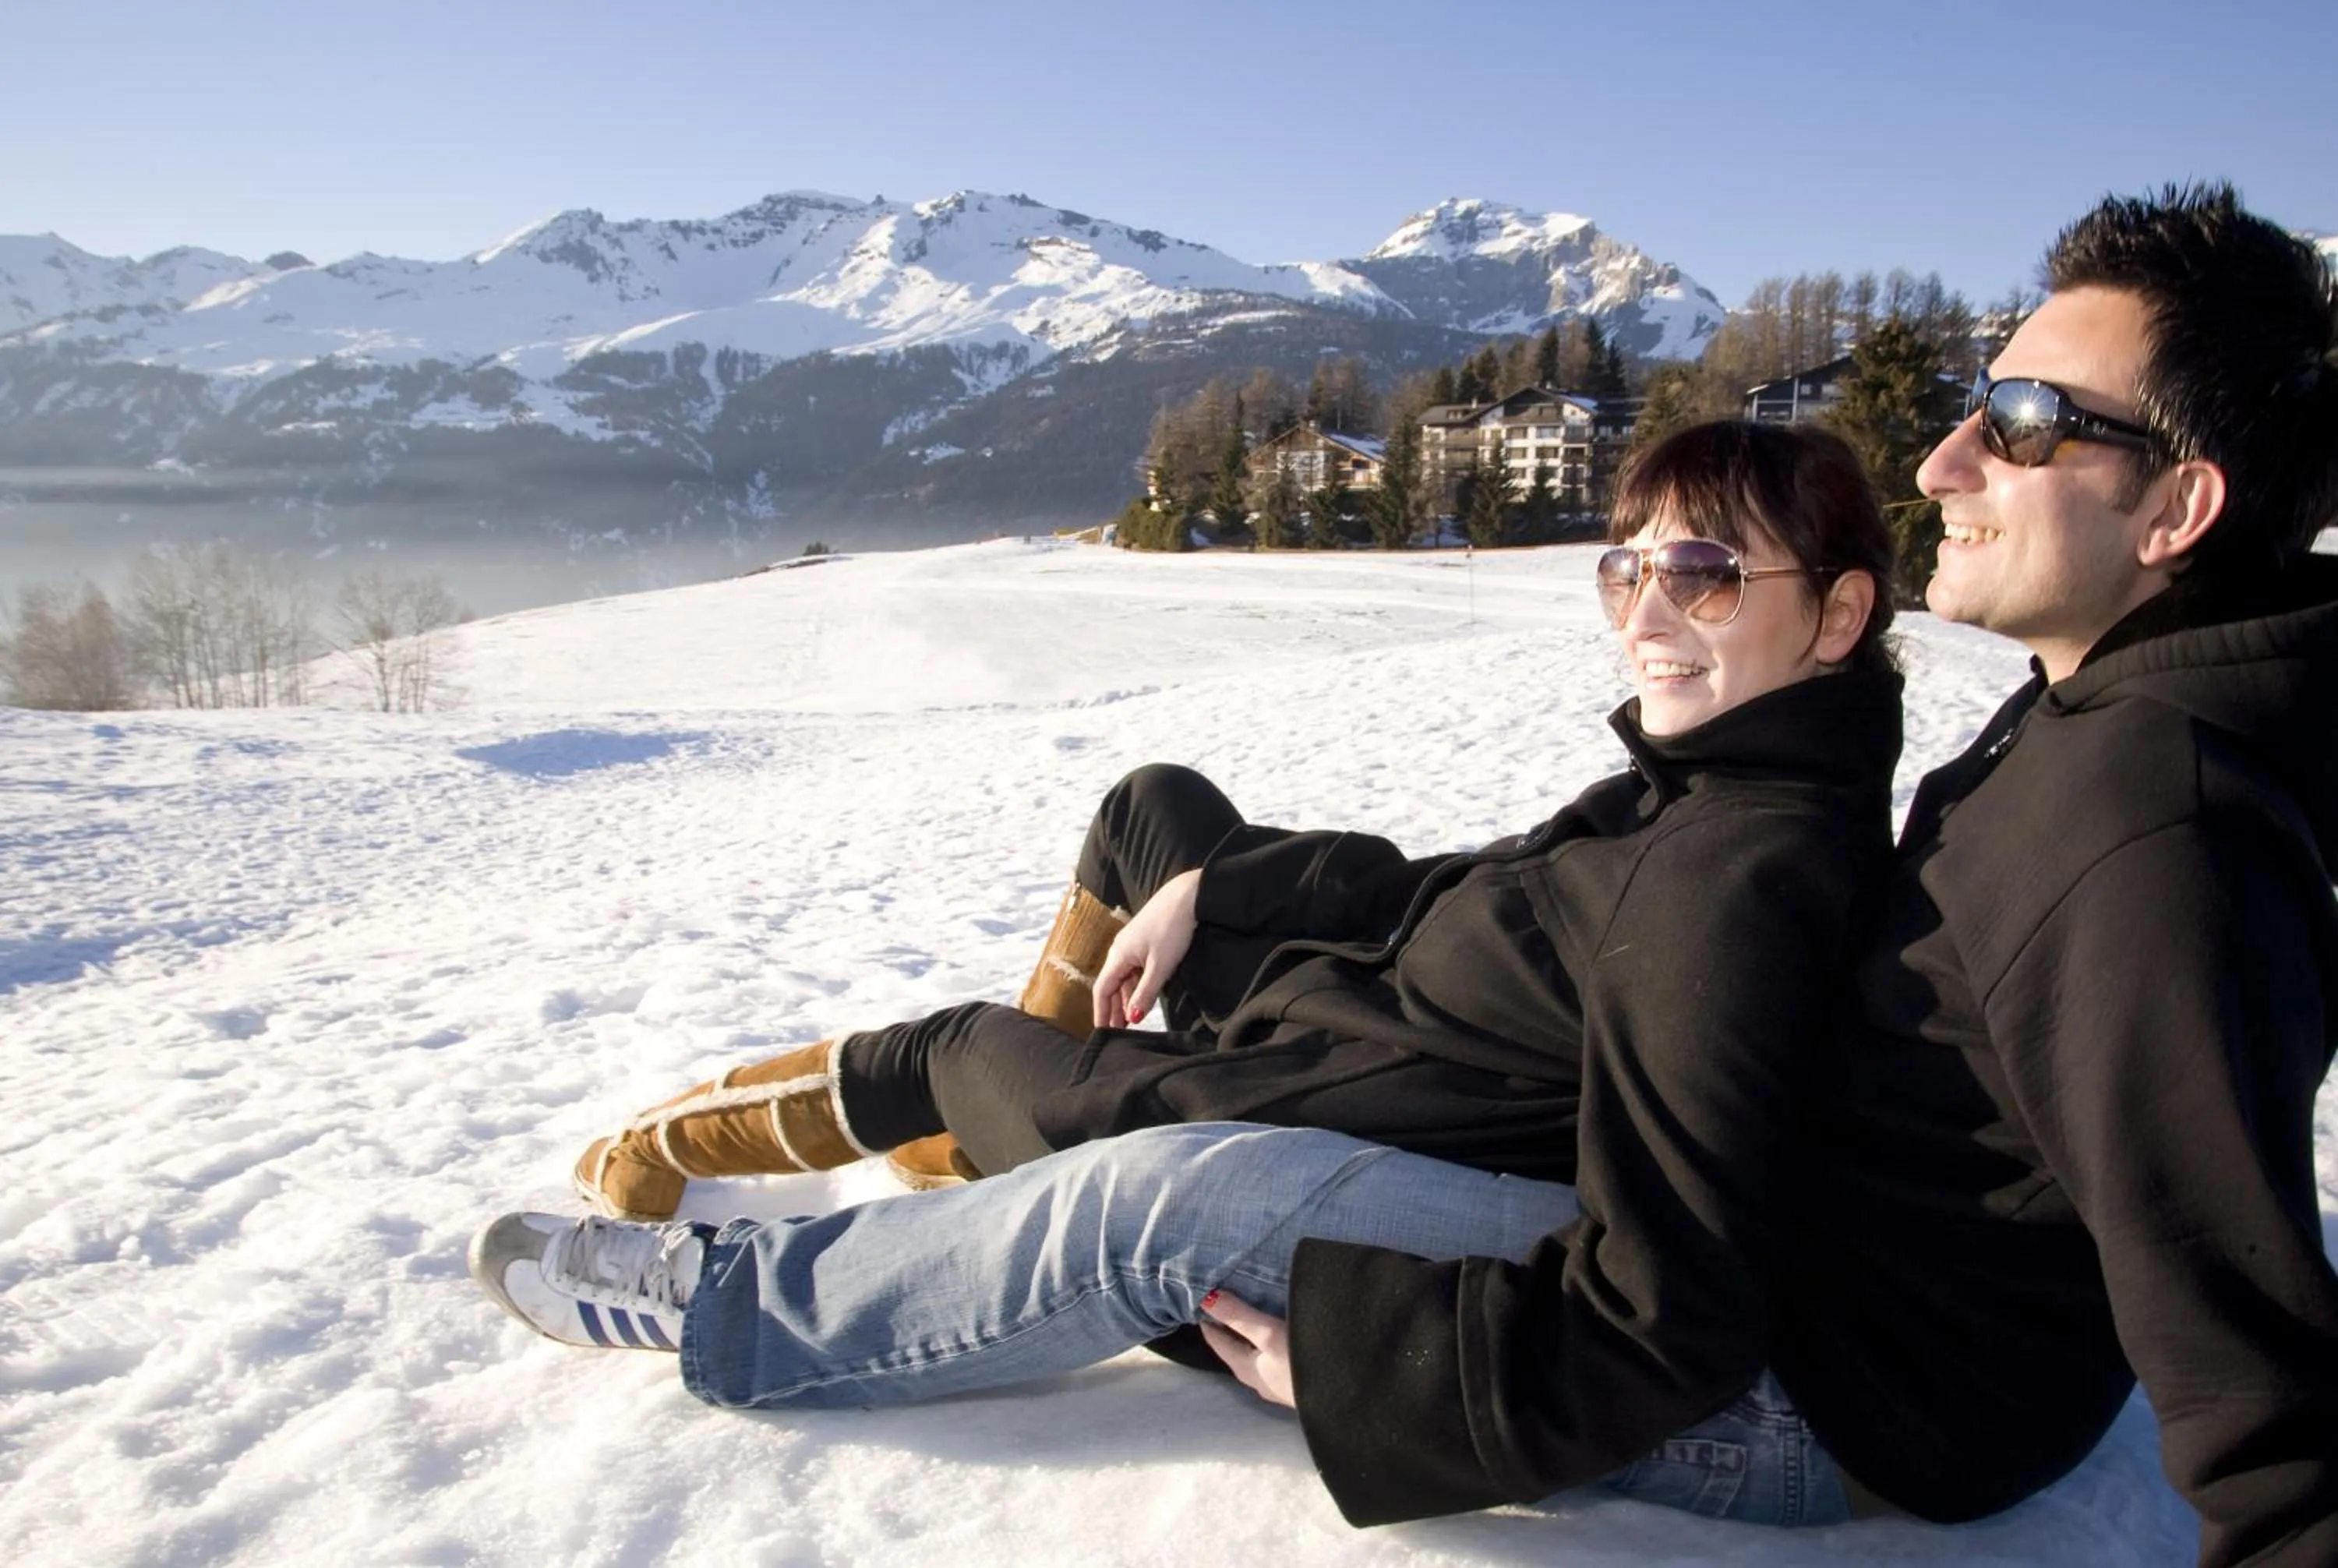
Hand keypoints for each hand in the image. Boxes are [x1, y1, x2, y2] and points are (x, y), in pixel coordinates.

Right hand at [1093, 868, 1200, 1027]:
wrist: (1188, 896)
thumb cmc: (1172, 929)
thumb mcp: (1161, 966)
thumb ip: (1145, 993)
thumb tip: (1132, 1017)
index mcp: (1118, 956)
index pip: (1102, 990)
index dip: (1101, 1013)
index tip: (1102, 1033)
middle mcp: (1119, 950)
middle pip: (1110, 985)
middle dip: (1112, 1009)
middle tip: (1117, 1032)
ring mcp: (1131, 944)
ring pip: (1123, 977)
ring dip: (1125, 998)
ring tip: (1129, 1019)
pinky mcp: (1144, 940)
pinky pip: (1133, 969)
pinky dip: (1135, 985)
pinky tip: (1142, 995)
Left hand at [1198, 1288, 1294, 1407]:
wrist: (1349, 1395)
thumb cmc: (1303, 1365)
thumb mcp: (1268, 1334)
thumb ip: (1239, 1316)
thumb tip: (1204, 1296)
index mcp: (1246, 1369)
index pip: (1218, 1341)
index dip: (1208, 1320)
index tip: (1199, 1298)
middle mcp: (1258, 1381)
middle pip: (1235, 1351)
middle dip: (1227, 1329)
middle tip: (1221, 1301)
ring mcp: (1278, 1385)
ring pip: (1254, 1358)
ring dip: (1248, 1339)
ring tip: (1248, 1316)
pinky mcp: (1296, 1385)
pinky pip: (1272, 1361)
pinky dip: (1267, 1346)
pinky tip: (1279, 1339)